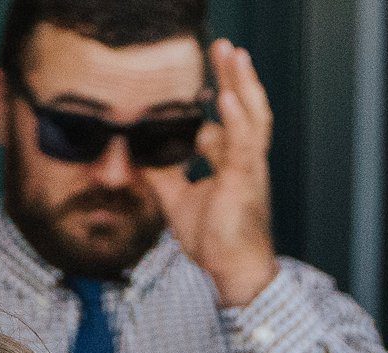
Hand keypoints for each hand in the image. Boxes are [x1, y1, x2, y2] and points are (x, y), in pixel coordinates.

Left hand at [154, 40, 279, 307]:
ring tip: (234, 55)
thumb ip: (162, 177)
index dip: (217, 97)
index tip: (201, 78)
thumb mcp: (177, 202)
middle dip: (233, 76)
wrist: (234, 271)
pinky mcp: (246, 181)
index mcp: (231, 162)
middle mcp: (244, 158)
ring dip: (242, 84)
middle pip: (242, 107)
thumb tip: (136, 157)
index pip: (225, 121)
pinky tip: (225, 99)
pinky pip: (244, 145)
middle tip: (223, 46)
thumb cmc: (215, 239)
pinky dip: (234, 120)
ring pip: (250, 116)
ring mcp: (248, 168)